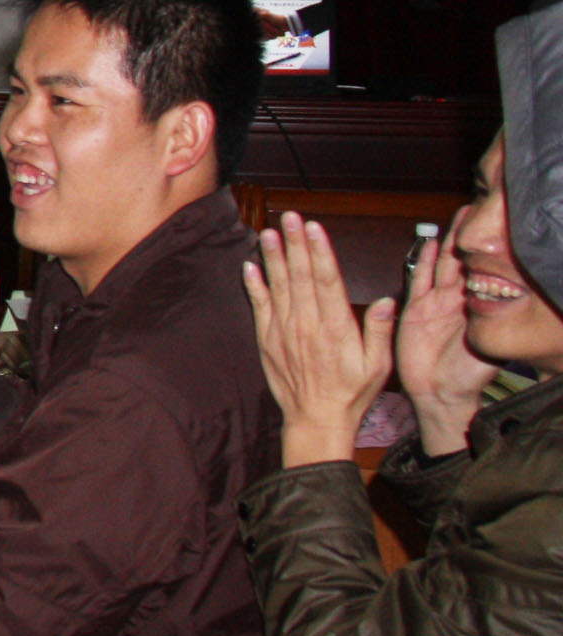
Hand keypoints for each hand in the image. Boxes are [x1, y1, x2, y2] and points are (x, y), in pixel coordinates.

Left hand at [243, 215, 393, 467]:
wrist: (316, 419)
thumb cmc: (352, 392)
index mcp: (336, 327)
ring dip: (273, 258)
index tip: (313, 227)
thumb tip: (386, 299)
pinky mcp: (267, 340)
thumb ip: (380, 330)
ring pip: (278, 287)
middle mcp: (307, 324)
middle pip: (301, 276)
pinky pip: (259, 308)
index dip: (319, 251)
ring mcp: (284, 331)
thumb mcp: (378, 365)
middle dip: (294, 243)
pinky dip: (254, 286)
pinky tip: (250, 266)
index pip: (327, 280)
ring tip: (268, 232)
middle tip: (289, 216)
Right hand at [395, 210, 497, 455]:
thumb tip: (510, 302)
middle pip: (466, 262)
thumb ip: (493, 329)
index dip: (490, 251)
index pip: (486, 272)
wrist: (440, 392)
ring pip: (445, 265)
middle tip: (480, 207)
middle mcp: (459, 301)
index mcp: (478, 309)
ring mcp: (437, 303)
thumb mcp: (490, 349)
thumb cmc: (468, 376)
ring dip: (452, 242)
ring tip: (460, 216)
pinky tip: (432, 243)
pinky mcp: (416, 309)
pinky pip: (420, 280)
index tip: (500, 225)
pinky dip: (426, 262)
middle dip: (472, 237)